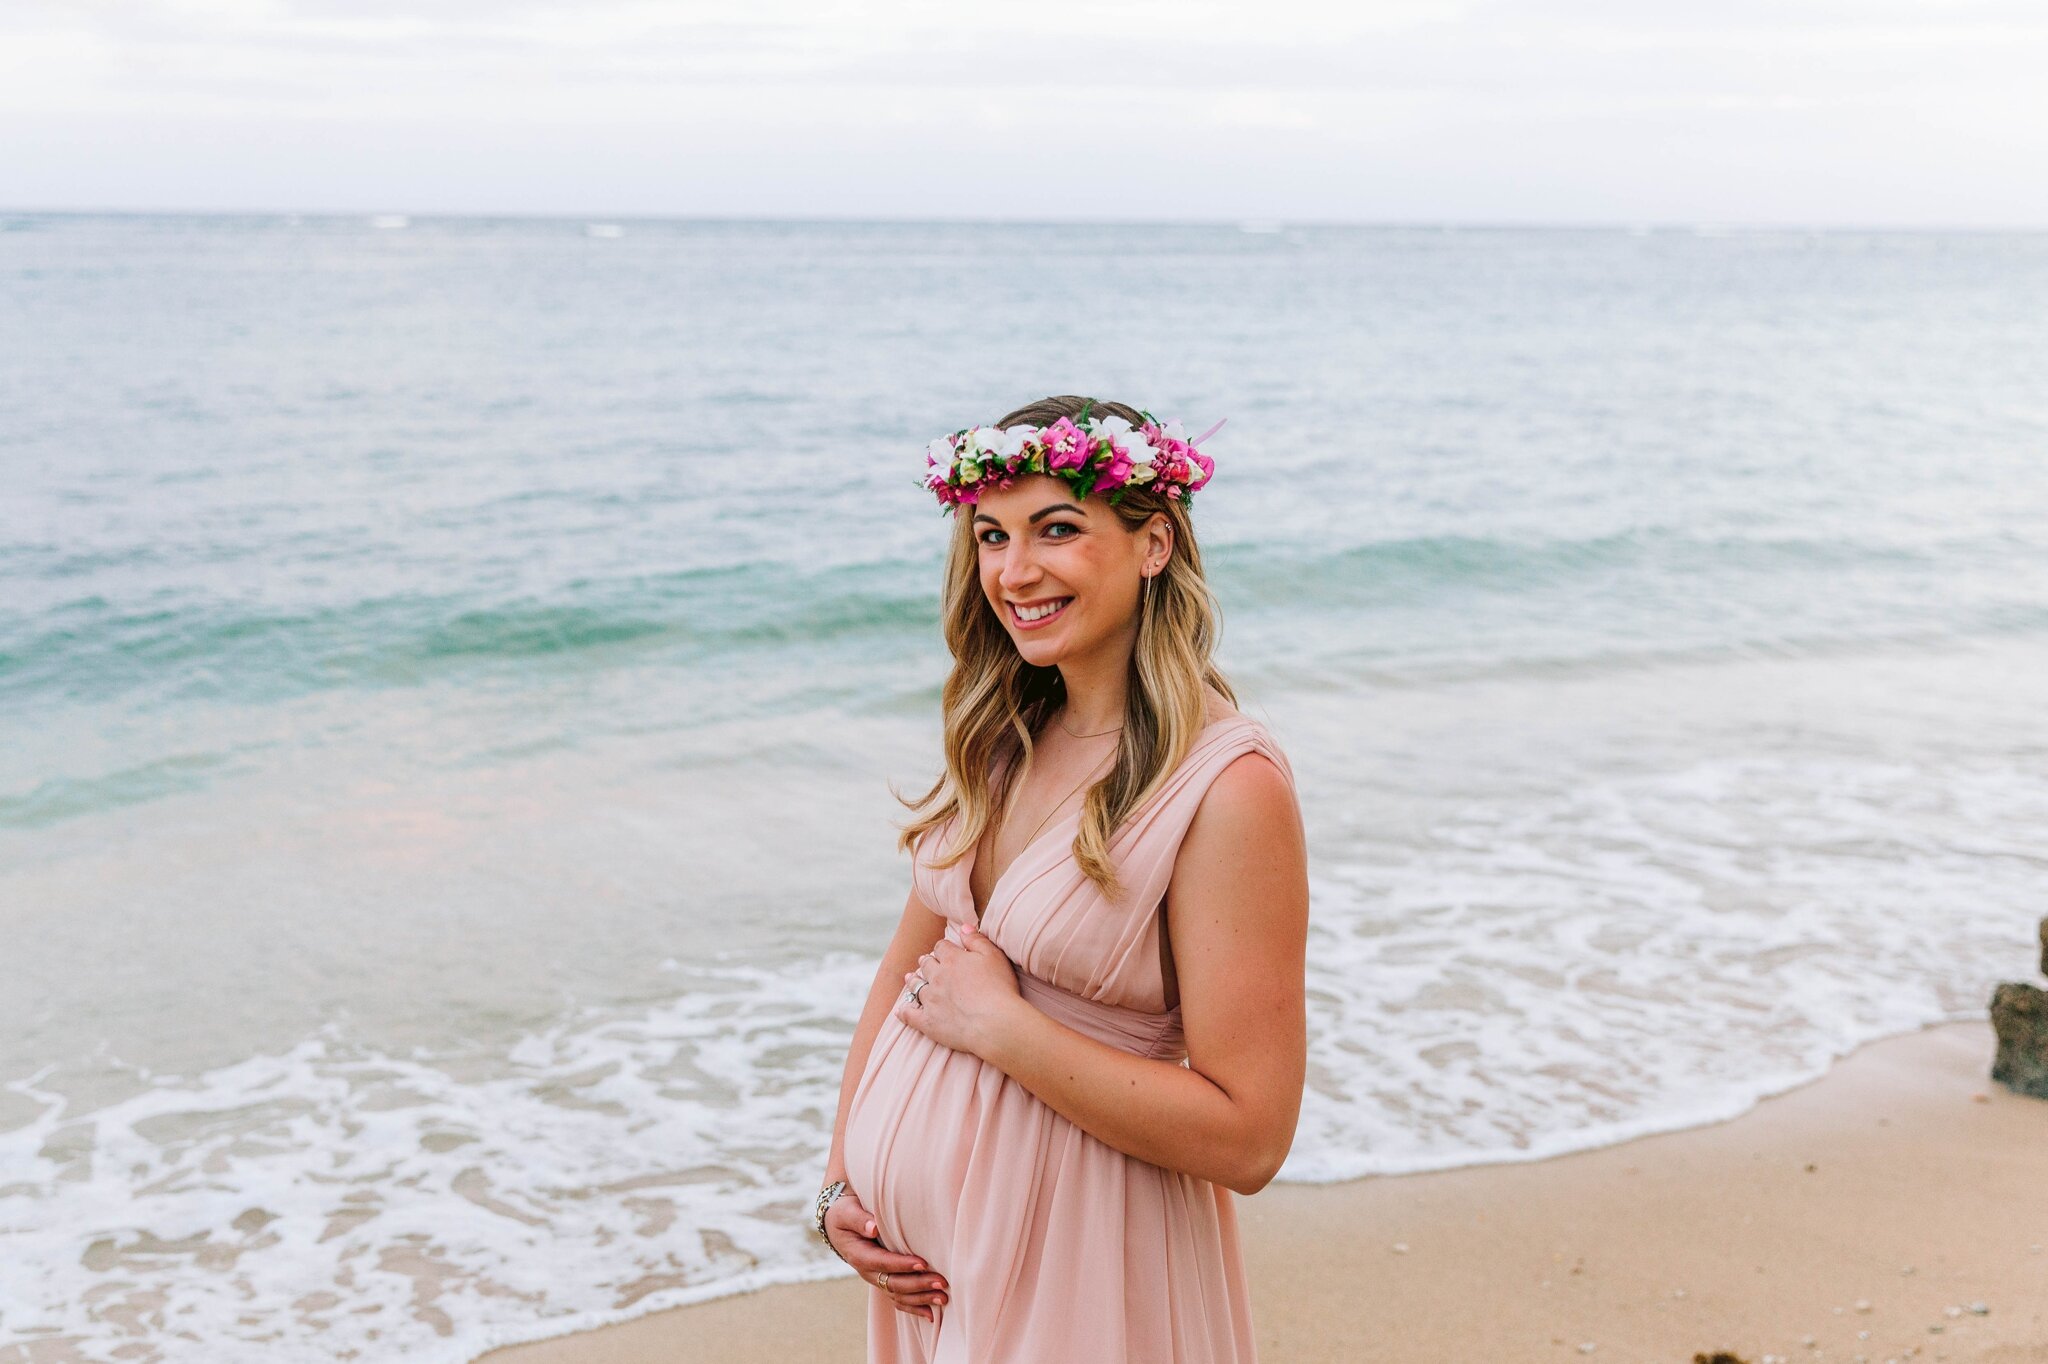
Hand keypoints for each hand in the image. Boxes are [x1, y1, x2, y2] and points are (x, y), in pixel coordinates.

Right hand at [822, 1188, 949, 1321]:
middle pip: (893, 1283)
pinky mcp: (883, 1281)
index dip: (901, 1265)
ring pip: (898, 1295)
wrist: (838, 1225)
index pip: (882, 1262)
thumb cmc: (845, 1214)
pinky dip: (914, 1308)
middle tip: (941, 1282)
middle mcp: (867, 1272)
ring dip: (921, 1299)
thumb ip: (859, 1219)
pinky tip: (931, 1314)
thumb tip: (874, 1227)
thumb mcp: (847, 1212)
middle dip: (918, 1284)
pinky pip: (898, 1299)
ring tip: (943, 1298)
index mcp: (858, 1254)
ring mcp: (876, 1279)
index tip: (923, 1263)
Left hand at [892, 924, 1023, 1059]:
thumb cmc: (999, 988)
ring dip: (913, 981)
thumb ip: (977, 939)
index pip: (941, 947)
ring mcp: (931, 1000)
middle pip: (926, 965)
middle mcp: (937, 977)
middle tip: (925, 962)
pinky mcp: (928, 1022)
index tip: (945, 951)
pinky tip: (900, 1011)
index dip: (943, 948)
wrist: (994, 1023)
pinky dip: (904, 1012)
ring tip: (911, 979)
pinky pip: (910, 1015)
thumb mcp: (994, 956)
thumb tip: (963, 927)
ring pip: (916, 986)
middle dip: (926, 962)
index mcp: (953, 960)